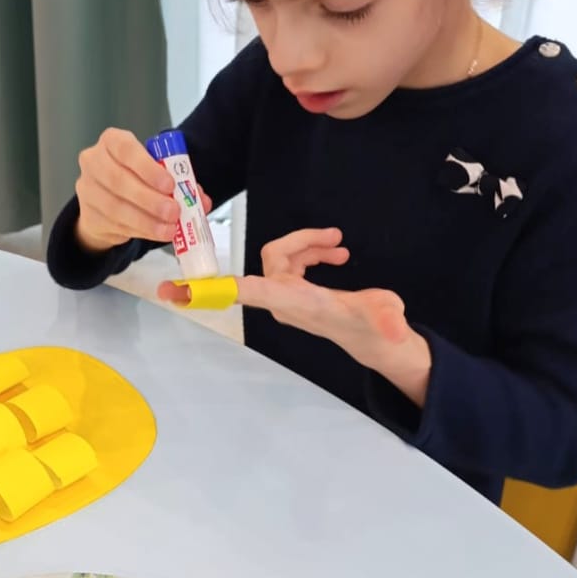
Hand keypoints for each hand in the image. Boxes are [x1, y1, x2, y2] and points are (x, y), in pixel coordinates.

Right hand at [74, 128, 212, 252]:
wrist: (105, 200)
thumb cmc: (134, 177)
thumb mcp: (155, 171)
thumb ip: (177, 180)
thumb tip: (200, 199)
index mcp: (112, 142)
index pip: (125, 149)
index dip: (147, 167)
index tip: (169, 184)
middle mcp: (94, 162)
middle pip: (118, 180)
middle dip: (149, 199)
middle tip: (174, 211)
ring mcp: (87, 189)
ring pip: (116, 207)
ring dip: (146, 220)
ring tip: (169, 228)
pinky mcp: (88, 215)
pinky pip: (115, 225)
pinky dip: (140, 231)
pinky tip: (156, 232)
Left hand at [161, 228, 430, 401]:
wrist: (375, 339)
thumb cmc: (375, 329)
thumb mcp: (387, 320)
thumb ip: (389, 320)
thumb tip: (396, 329)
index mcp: (296, 302)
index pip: (249, 291)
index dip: (215, 290)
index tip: (179, 291)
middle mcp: (284, 299)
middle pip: (274, 255)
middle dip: (302, 241)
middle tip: (336, 238)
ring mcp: (285, 293)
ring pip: (281, 254)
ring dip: (309, 244)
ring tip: (339, 245)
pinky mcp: (292, 288)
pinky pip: (289, 259)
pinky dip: (310, 250)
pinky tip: (334, 252)